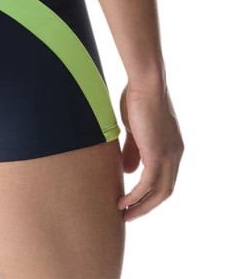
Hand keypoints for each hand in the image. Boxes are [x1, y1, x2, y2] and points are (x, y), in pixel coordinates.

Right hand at [117, 81, 183, 221]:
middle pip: (165, 191)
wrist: (146, 85)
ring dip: (141, 206)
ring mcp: (168, 156)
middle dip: (146, 207)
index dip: (150, 193)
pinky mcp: (157, 155)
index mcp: (171, 148)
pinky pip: (148, 184)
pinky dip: (136, 196)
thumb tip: (129, 171)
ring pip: (159, 192)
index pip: (164, 179)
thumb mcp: (135, 130)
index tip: (133, 201)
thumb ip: (133, 150)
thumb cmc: (138, 100)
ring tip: (123, 213)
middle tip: (128, 215)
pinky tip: (123, 201)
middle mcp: (174, 155)